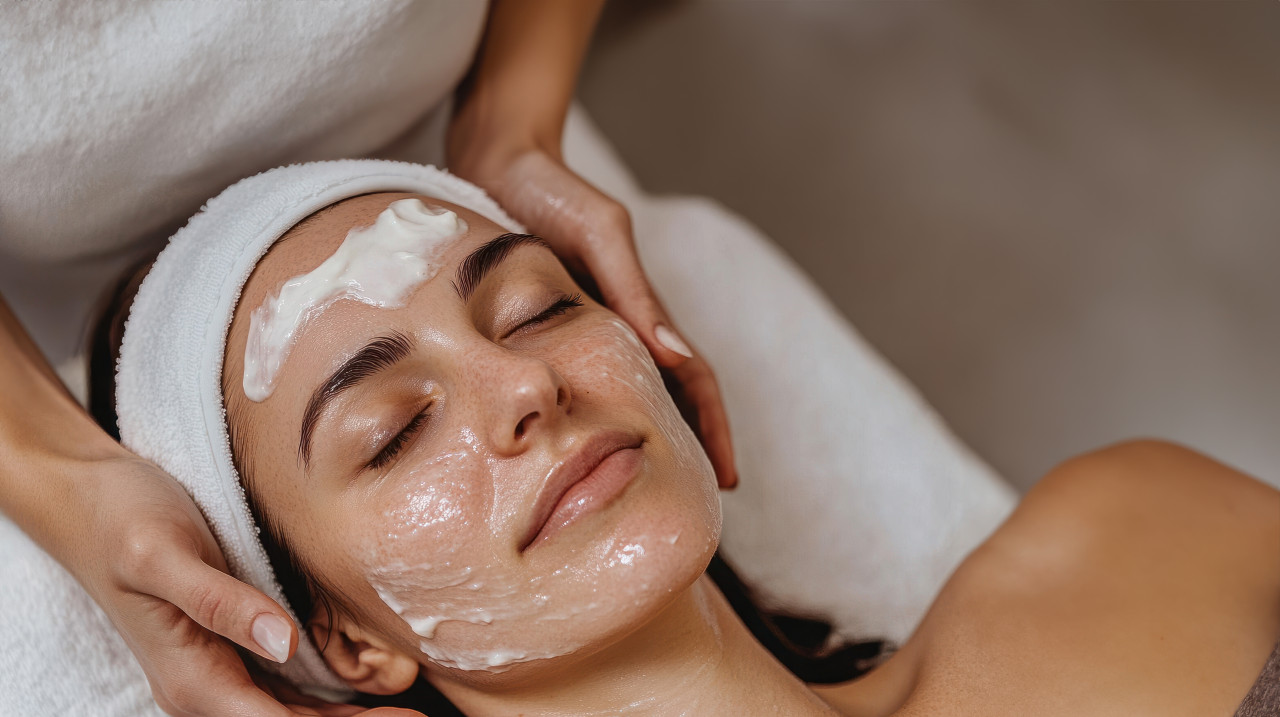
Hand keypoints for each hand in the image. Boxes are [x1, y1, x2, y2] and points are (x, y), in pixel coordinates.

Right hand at [62, 455, 421, 715]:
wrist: (92, 500)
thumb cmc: (123, 522)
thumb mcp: (163, 554)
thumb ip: (220, 602)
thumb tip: (283, 641)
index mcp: (191, 679)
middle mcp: (206, 687)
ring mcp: (219, 671)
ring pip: (293, 715)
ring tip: (405, 712)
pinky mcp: (231, 649)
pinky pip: (286, 690)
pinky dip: (329, 699)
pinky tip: (366, 691)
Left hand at [448, 139, 736, 488]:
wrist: (499, 166)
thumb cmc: (553, 193)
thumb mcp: (598, 234)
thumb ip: (632, 288)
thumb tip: (673, 352)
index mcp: (642, 311)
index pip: (693, 381)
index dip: (714, 431)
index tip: (727, 482)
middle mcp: (621, 330)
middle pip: (668, 403)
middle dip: (690, 455)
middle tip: (694, 512)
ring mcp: (587, 336)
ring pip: (625, 403)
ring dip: (644, 448)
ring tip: (641, 502)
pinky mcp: (546, 336)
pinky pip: (576, 390)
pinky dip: (589, 427)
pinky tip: (576, 460)